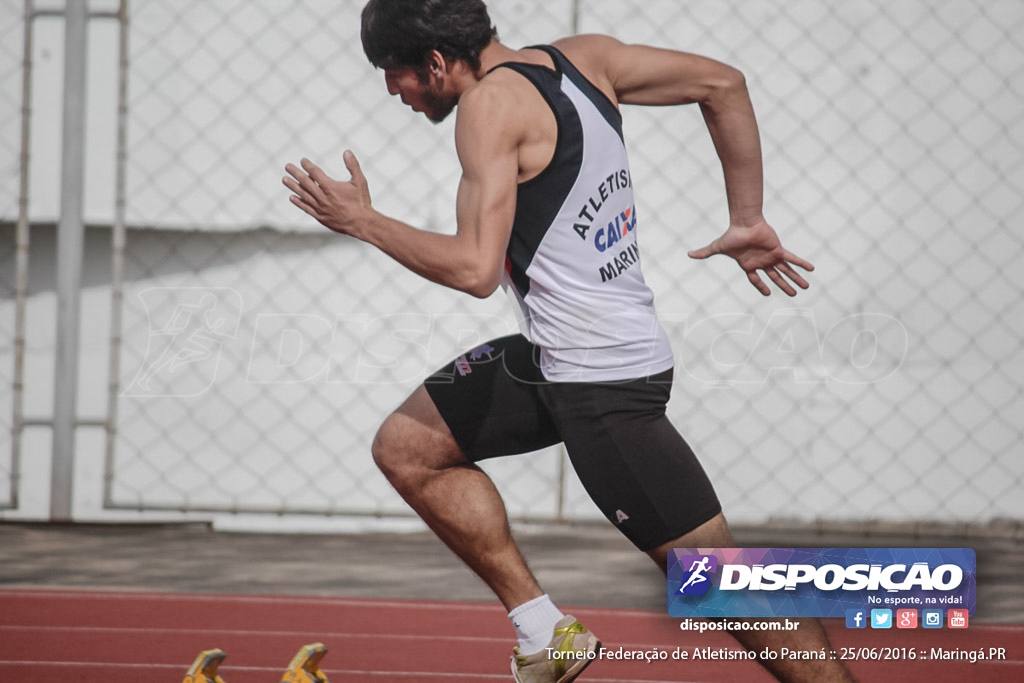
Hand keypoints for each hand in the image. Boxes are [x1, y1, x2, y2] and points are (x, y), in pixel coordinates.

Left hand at [283, 151, 371, 236]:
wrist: (361, 223)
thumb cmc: (362, 202)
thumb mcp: (360, 181)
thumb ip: (353, 166)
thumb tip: (347, 152)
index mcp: (331, 187)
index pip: (315, 173)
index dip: (308, 166)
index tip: (302, 160)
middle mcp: (322, 197)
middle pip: (306, 183)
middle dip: (296, 173)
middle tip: (287, 166)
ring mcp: (320, 208)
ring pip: (303, 195)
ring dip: (293, 186)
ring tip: (285, 179)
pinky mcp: (320, 217)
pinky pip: (306, 208)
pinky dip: (299, 202)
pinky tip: (292, 197)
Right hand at [688, 219, 813, 295]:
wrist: (744, 224)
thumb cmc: (732, 236)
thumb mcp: (717, 248)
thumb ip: (705, 253)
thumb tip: (689, 254)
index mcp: (749, 264)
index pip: (756, 279)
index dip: (761, 286)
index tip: (768, 293)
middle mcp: (762, 262)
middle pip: (776, 277)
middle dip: (784, 286)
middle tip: (793, 295)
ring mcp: (771, 257)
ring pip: (786, 271)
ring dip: (796, 279)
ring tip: (806, 287)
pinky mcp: (778, 250)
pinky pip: (792, 259)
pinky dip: (801, 264)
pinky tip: (811, 270)